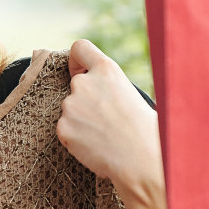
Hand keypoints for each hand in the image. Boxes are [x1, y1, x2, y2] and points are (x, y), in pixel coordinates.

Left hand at [56, 40, 159, 196]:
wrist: (142, 160)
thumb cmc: (146, 130)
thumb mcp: (132, 95)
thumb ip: (109, 87)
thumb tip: (101, 93)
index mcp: (107, 70)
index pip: (80, 48)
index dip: (77, 61)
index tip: (80, 72)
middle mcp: (84, 83)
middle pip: (75, 87)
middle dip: (85, 101)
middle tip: (106, 120)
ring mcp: (70, 105)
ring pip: (71, 111)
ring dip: (81, 121)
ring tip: (105, 136)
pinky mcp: (62, 127)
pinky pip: (66, 130)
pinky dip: (76, 139)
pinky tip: (96, 146)